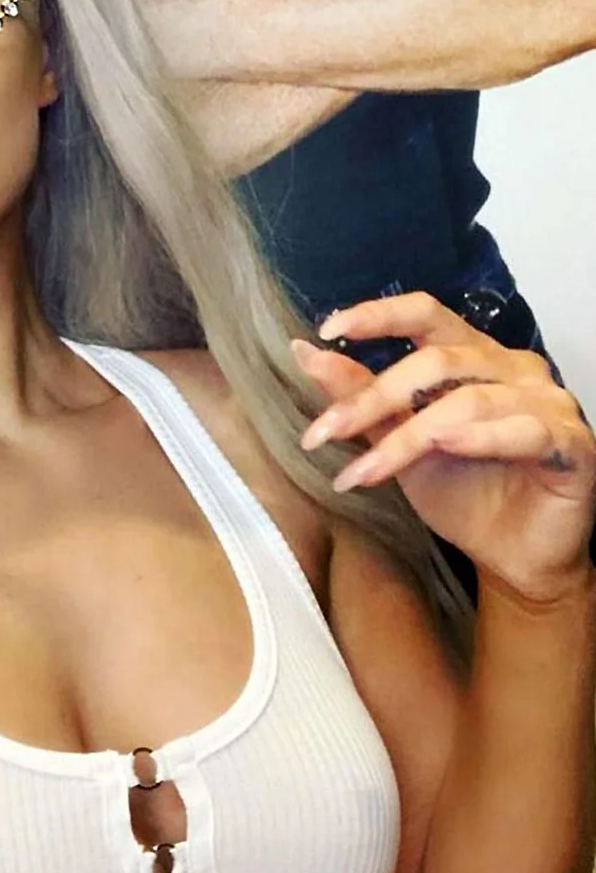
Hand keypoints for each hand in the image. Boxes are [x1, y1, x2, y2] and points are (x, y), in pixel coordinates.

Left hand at [291, 292, 595, 605]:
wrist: (512, 558)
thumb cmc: (463, 494)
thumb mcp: (399, 441)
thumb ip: (361, 396)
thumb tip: (304, 350)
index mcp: (472, 355)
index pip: (426, 314)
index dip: (378, 315)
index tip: (327, 329)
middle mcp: (512, 368)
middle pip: (436, 361)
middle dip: (372, 398)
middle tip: (323, 433)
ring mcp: (547, 402)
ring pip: (468, 401)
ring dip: (406, 437)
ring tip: (364, 472)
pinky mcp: (573, 443)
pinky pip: (525, 430)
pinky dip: (481, 438)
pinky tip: (445, 446)